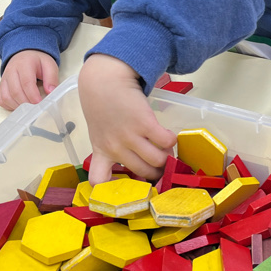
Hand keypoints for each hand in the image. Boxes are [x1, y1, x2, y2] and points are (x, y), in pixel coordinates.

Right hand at [0, 50, 58, 110]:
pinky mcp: (1, 87)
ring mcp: (4, 80)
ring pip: (6, 97)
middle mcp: (11, 71)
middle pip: (15, 91)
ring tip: (30, 109)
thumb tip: (50, 92)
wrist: (24, 55)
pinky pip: (2, 100)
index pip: (26, 82)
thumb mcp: (49, 65)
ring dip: (18, 106)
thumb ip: (52, 78)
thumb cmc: (37, 61)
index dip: (33, 95)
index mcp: (24, 64)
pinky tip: (21, 106)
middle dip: (27, 103)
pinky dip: (11, 106)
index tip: (40, 103)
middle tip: (36, 109)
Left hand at [79, 55, 175, 183]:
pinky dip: (171, 140)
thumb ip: (112, 147)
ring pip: (158, 160)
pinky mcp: (145, 123)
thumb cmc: (102, 106)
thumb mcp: (100, 131)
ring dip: (166, 156)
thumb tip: (137, 162)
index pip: (99, 180)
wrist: (104, 81)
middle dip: (157, 171)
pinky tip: (167, 134)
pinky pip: (167, 141)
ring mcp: (130, 136)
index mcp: (101, 151)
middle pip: (144, 172)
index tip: (125, 186)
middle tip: (161, 163)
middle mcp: (115, 148)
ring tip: (166, 148)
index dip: (112, 189)